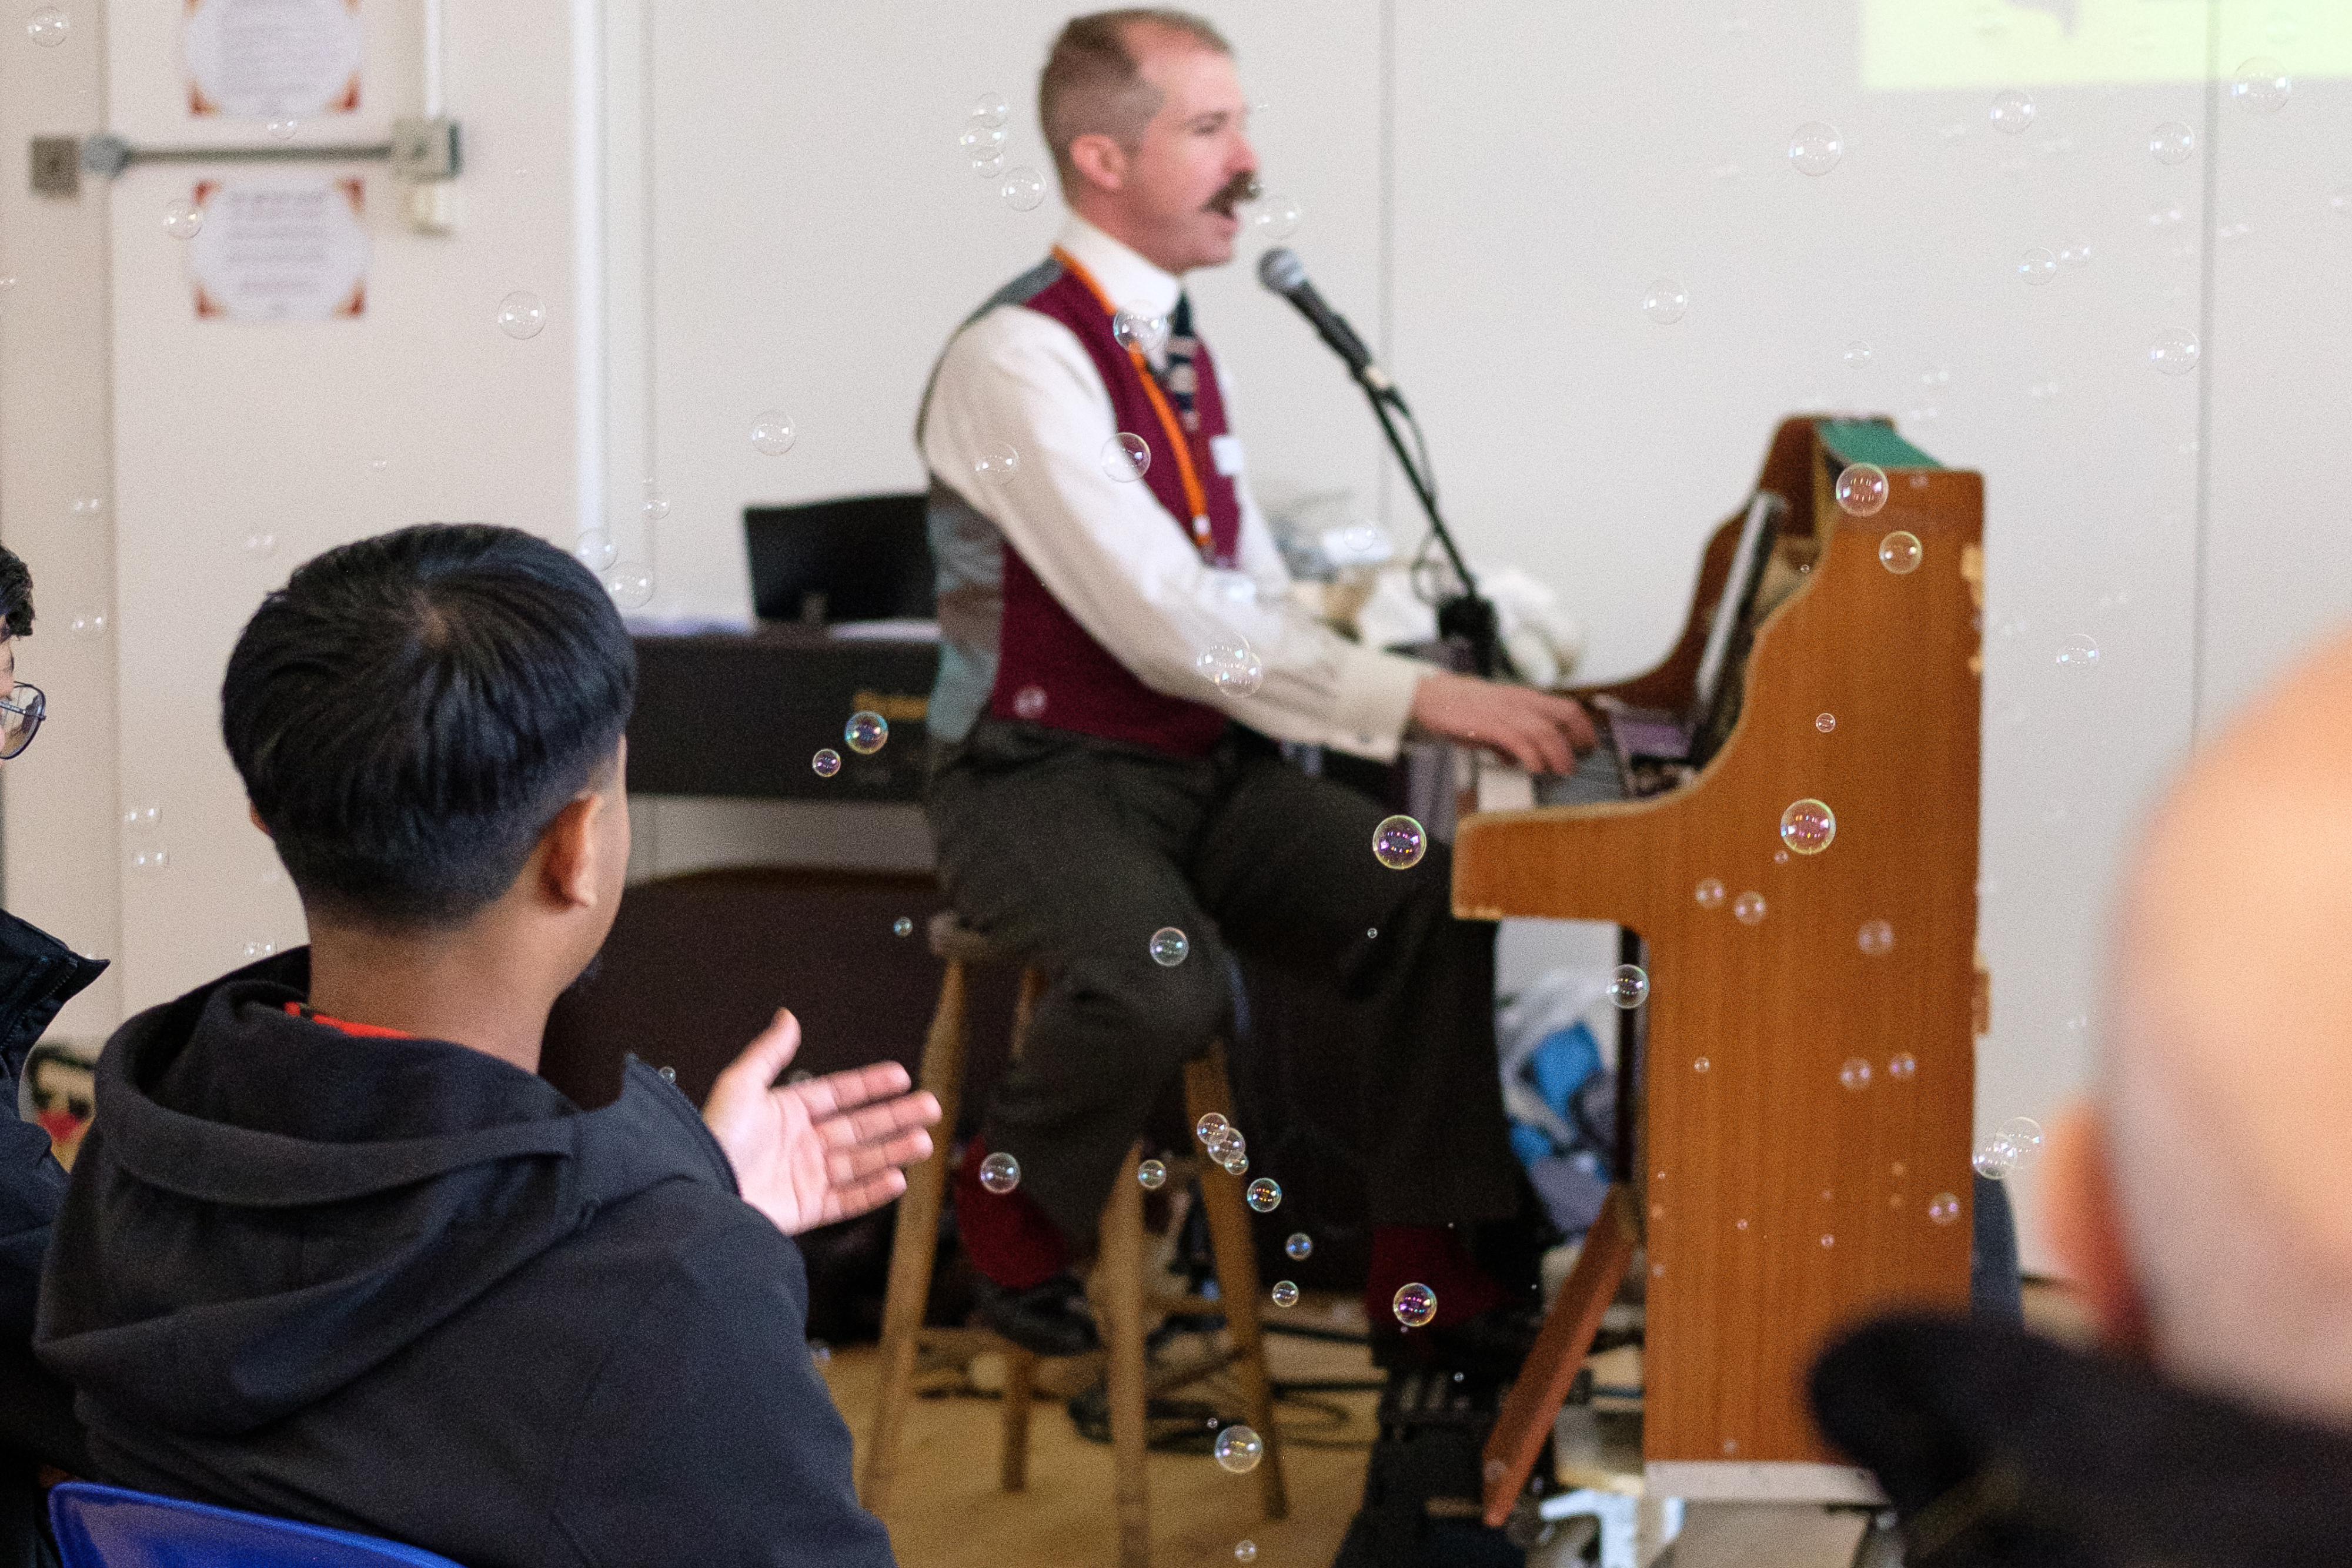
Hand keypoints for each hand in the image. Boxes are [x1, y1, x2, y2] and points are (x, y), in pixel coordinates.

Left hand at [702, 1009, 941, 1235]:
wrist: (698, 1192)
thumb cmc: (710, 1139)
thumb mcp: (739, 1085)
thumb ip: (769, 1052)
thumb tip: (788, 1017)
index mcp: (787, 1112)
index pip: (839, 1093)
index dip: (870, 1084)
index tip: (900, 1076)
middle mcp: (801, 1143)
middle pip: (860, 1127)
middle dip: (896, 1116)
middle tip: (930, 1107)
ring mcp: (806, 1176)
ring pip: (861, 1161)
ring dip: (893, 1151)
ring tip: (923, 1141)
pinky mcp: (806, 1208)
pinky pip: (847, 1199)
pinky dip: (873, 1191)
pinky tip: (897, 1178)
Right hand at [1408, 670, 1597, 775]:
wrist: (1430, 695)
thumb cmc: (1458, 706)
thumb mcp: (1489, 721)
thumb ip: (1504, 739)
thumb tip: (1513, 759)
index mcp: (1523, 697)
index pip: (1565, 707)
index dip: (1582, 726)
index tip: (1588, 744)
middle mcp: (1520, 701)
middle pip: (1564, 714)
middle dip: (1579, 738)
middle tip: (1581, 759)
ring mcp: (1506, 712)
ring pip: (1545, 731)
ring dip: (1558, 753)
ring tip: (1562, 770)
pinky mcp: (1490, 724)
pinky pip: (1520, 740)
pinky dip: (1532, 756)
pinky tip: (1536, 768)